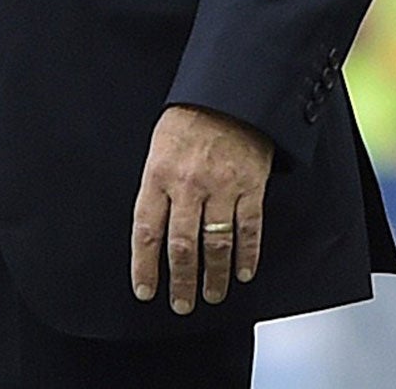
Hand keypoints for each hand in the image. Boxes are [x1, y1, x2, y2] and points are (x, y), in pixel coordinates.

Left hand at [130, 104, 273, 313]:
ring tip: (212, 295)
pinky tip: (243, 273)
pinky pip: (249, 230)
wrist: (229, 93)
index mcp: (158, 174)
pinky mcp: (251, 187)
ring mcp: (222, 187)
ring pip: (216, 245)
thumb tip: (152, 229)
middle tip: (180, 304)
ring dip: (214, 277)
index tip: (144, 290)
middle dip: (180, 281)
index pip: (146, 230)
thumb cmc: (189, 118)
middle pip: (182, 246)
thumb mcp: (158, 147)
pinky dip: (247, 256)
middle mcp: (188, 185)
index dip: (144, 265)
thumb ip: (156, 186)